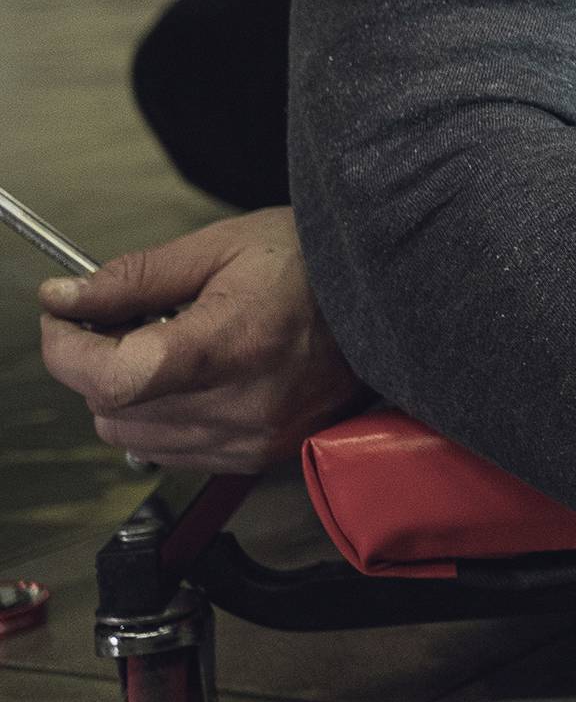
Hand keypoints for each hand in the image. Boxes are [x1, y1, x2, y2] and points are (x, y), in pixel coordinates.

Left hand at [38, 208, 365, 473]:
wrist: (385, 295)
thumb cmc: (311, 263)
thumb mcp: (219, 246)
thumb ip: (134, 278)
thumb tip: (67, 299)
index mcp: (233, 344)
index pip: (115, 377)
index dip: (68, 350)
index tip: (64, 319)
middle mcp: (244, 404)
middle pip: (113, 411)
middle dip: (96, 364)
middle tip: (121, 321)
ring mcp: (252, 438)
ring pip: (133, 438)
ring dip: (128, 395)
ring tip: (167, 346)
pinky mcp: (257, 455)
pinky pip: (171, 451)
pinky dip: (161, 417)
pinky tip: (193, 376)